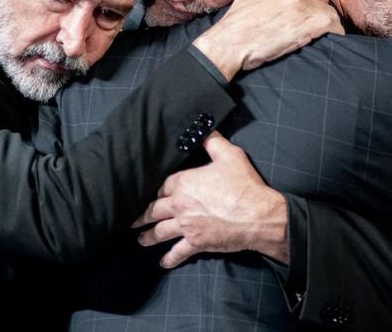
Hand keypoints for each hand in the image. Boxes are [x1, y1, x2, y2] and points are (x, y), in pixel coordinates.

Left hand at [133, 131, 287, 267]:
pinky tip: (163, 263)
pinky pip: (177, 252)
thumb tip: (204, 128)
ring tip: (141, 239)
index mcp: (183, 183)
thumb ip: (212, 141)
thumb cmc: (244, 185)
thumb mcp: (229, 155)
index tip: (152, 195)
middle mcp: (180, 205)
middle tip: (133, 220)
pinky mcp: (196, 243)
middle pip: (154, 210)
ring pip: (160, 232)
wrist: (258, 215)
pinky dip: (169, 259)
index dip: (157, 190)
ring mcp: (186, 225)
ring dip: (148, 237)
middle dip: (143, 215)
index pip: (161, 186)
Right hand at [193, 0, 341, 80]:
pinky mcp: (306, 28)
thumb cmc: (235, 24)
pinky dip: (335, 33)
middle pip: (325, 1)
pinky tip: (331, 40)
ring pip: (330, 14)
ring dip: (330, 25)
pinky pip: (332, 26)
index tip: (312, 16)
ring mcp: (302, 11)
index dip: (314, 5)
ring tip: (326, 36)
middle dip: (324, 13)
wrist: (228, 44)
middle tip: (320, 27)